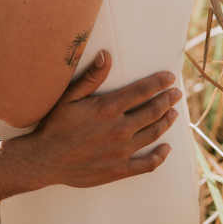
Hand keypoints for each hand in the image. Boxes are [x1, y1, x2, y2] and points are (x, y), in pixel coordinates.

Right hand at [22, 51, 180, 187]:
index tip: (170, 77)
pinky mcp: (120, 169)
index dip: (158, 83)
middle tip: (177, 94)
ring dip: (166, 122)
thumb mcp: (69, 97)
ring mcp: (122, 151)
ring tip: (173, 113)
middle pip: (153, 111)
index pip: (142, 91)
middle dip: (167, 100)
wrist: (45, 160)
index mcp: (108, 109)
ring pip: (153, 134)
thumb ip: (91, 77)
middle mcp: (120, 129)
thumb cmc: (55, 125)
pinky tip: (166, 148)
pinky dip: (160, 156)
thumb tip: (107, 55)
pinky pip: (148, 164)